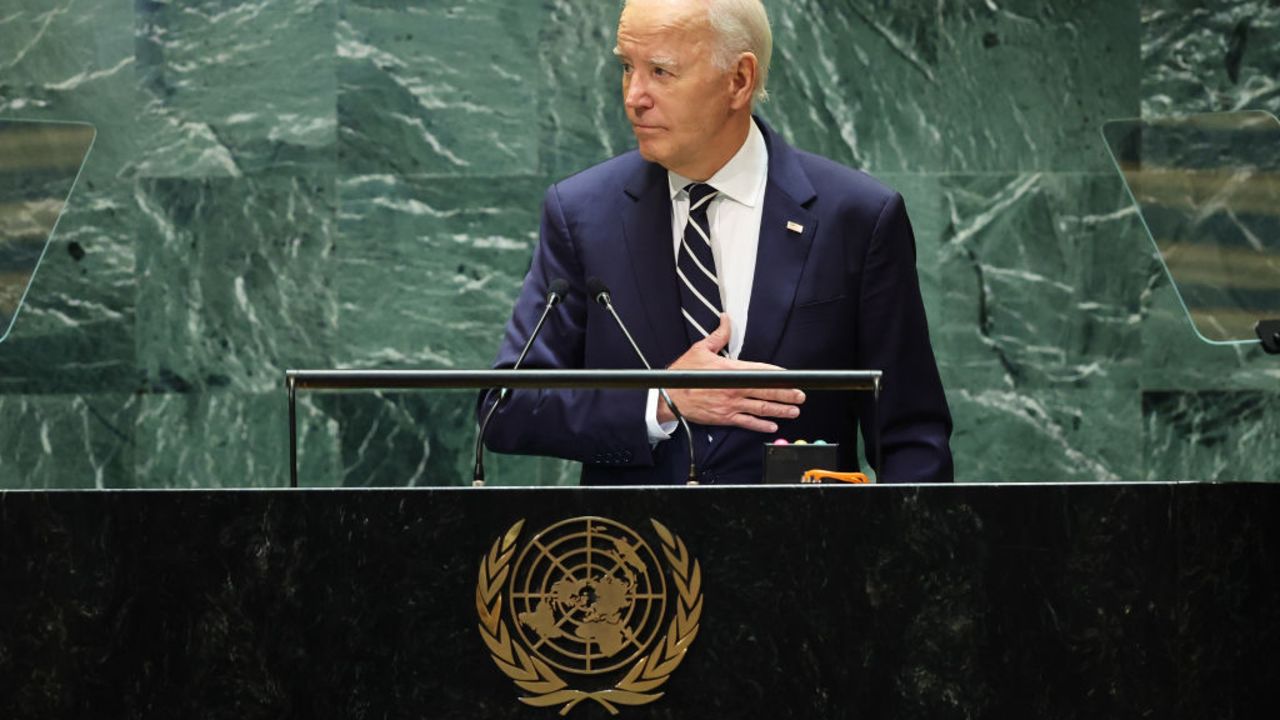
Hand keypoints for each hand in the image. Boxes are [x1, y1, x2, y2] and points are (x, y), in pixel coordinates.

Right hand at [657, 314, 804, 432]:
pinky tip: (772, 426)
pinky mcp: (725, 418)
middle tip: (800, 396)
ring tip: (794, 411)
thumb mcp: (700, 349)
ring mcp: (731, 405)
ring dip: (780, 410)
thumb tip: (726, 319)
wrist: (669, 397)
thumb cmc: (684, 374)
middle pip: (766, 392)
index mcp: (730, 370)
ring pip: (761, 408)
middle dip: (786, 394)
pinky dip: (761, 425)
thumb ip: (718, 335)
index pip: (760, 371)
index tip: (790, 376)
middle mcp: (734, 388)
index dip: (777, 374)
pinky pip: (747, 423)